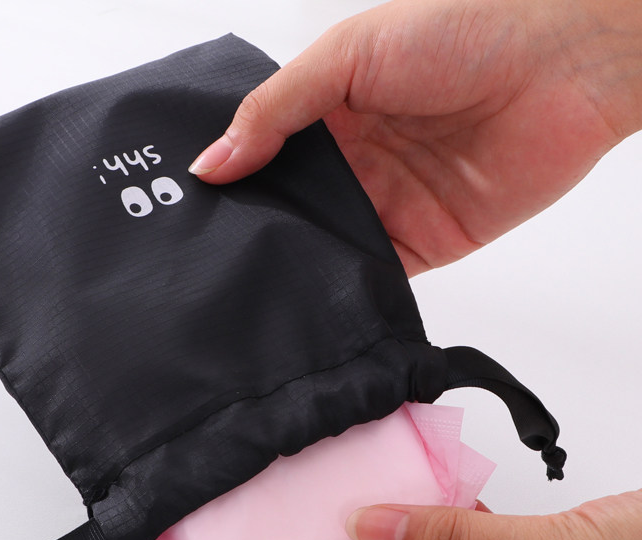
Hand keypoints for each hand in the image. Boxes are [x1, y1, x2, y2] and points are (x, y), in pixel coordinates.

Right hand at [190, 0, 641, 274]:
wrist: (564, 65)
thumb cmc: (464, 32)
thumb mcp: (350, 54)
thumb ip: (278, 109)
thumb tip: (213, 161)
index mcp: (330, 111)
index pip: (263, 153)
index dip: (228, 178)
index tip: (184, 206)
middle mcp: (352, 161)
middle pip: (288, 207)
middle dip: (253, 229)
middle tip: (201, 257)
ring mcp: (383, 205)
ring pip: (322, 245)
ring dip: (292, 262)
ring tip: (242, 285)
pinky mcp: (419, 244)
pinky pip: (370, 274)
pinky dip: (342, 287)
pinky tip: (307, 300)